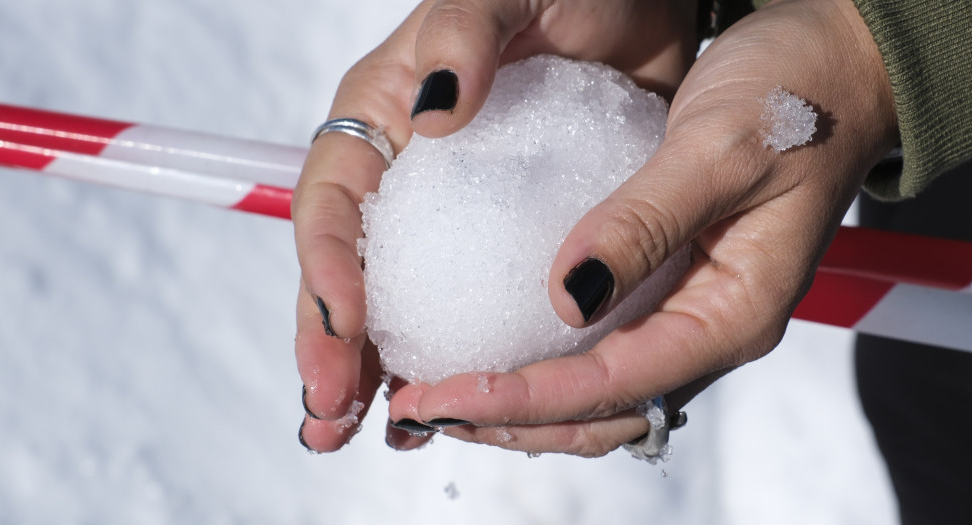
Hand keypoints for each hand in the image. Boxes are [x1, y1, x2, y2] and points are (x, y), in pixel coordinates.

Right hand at [293, 0, 700, 452]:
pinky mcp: (511, 240)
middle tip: (331, 419)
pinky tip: (473, 406)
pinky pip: (477, 307)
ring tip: (393, 435)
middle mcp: (410, 178)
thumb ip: (465, 33)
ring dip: (390, 374)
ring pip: (407, 304)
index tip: (343, 336)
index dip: (325, 274)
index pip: (332, 204)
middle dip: (336, 351)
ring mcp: (459, 216)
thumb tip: (435, 115)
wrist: (647, 10)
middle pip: (351, 273)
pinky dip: (469, 357)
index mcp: (383, 118)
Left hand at [386, 0, 898, 456]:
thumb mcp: (716, 149)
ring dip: (524, 401)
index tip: (446, 394)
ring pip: (601, 389)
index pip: (618, 383)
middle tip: (425, 404)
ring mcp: (695, 308)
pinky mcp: (675, 284)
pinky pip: (605, 345)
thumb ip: (645, 222)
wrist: (837, 62)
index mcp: (738, 309)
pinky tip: (493, 341)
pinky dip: (546, 358)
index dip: (526, 397)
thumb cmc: (796, 96)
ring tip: (445, 392)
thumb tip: (567, 298)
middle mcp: (716, 324)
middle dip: (513, 419)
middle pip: (606, 409)